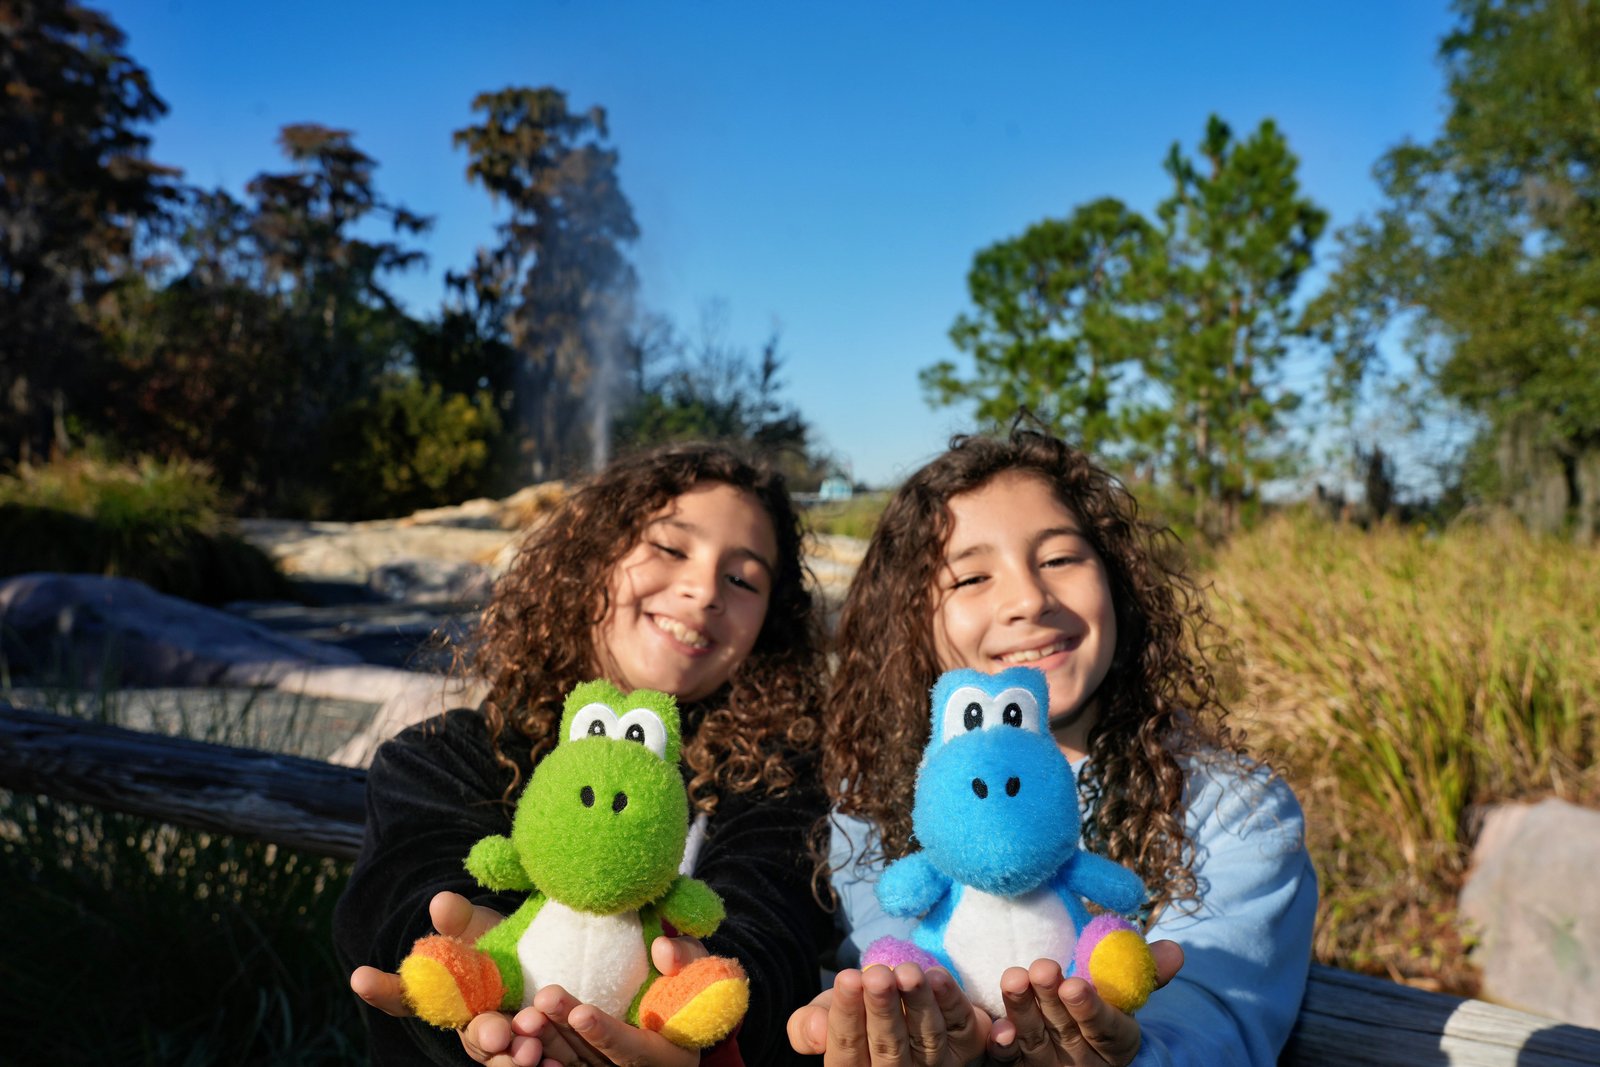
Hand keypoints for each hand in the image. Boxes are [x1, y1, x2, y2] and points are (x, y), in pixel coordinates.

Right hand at [348, 892, 542, 1066]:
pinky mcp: (528, 1046)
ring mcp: (498, 1039)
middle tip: (495, 1032)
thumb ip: (459, 920)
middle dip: (482, 1035)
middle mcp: (467, 1022)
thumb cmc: (496, 940)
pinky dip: (541, 1065)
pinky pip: (532, 1061)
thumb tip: (440, 902)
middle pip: (469, 1035)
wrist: (538, 953)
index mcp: (441, 993)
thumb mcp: (480, 926)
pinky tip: (551, 1063)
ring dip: (512, 1056)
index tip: (361, 976)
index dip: (381, 987)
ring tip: (530, 1049)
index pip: (404, 994)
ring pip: (500, 1055)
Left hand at [509, 936, 707, 1065]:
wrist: (680, 1013)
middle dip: (564, 1032)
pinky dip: (543, 1050)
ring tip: (525, 1014)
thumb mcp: (697, 971)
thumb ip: (684, 959)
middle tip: (541, 1003)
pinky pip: (562, 1062)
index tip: (582, 1013)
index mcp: (665, 1053)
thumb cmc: (690, 988)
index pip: (631, 1047)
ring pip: (571, 1062)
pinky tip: (523, 1031)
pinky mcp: (589, 1064)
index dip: (606, 1033)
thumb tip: (661, 948)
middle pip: (592, 1058)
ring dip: (545, 1040)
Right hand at [787, 964, 991, 1065]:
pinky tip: (937, 976)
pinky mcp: (966, 1048)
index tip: (847, 978)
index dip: (846, 1015)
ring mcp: (935, 1066)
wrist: (896, 998)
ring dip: (919, 1005)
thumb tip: (816, 1030)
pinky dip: (952, 1003)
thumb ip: (808, 1026)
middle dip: (884, 1010)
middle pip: (889, 1048)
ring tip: (908, 972)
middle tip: (878, 976)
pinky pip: (962, 1028)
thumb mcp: (823, 1013)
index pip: (847, 1051)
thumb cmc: (855, 1007)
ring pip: (927, 1040)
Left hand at [986, 939, 1183, 1066]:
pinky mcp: (1017, 1065)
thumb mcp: (1126, 991)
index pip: (1105, 1027)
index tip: (1075, 984)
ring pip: (1034, 1038)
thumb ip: (1146, 970)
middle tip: (1042, 969)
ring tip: (1014, 978)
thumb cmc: (1103, 1004)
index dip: (1090, 1007)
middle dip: (1052, 999)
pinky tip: (995, 1028)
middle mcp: (1081, 1057)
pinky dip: (1001, 1044)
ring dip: (1022, 1010)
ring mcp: (1048, 1064)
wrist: (1074, 1036)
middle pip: (1065, 1029)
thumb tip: (1175, 951)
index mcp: (1113, 1039)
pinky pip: (1006, 1059)